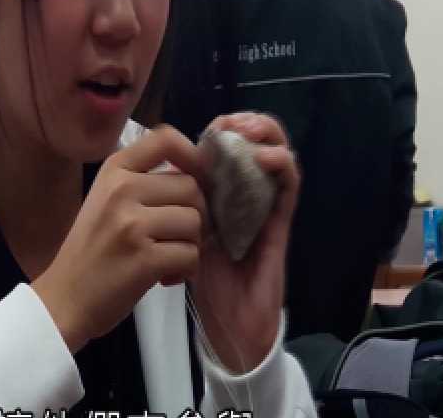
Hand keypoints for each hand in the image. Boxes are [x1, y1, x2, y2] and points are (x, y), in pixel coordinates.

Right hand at [33, 126, 208, 352]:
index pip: (166, 139)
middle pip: (191, 187)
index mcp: (113, 171)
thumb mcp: (107, 201)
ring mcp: (132, 224)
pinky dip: (185, 270)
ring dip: (190, 245)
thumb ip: (145, 183)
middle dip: (194, 215)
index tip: (197, 178)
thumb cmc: (90, 251)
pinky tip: (164, 276)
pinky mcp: (144, 258)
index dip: (194, 155)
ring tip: (167, 257)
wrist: (64, 299)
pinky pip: (191, 255)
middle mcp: (121, 190)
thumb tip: (198, 173)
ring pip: (195, 222)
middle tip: (174, 237)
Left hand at [189, 113, 299, 372]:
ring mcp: (265, 208)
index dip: (221, 130)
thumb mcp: (177, 230)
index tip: (207, 124)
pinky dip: (281, 167)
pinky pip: (288, 189)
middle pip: (254, 147)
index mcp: (218, 194)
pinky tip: (265, 158)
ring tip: (251, 129)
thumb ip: (174, 202)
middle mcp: (245, 196)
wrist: (225, 322)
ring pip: (276, 159)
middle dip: (246, 125)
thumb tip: (155, 167)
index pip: (227, 150)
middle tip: (232, 120)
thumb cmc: (200, 280)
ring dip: (267, 137)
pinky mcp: (280, 224)